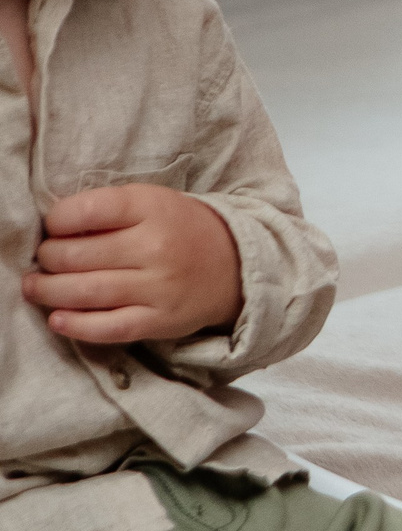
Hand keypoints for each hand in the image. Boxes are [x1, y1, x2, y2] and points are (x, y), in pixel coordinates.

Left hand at [25, 184, 242, 343]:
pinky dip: (76, 326)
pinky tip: (57, 319)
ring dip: (48, 292)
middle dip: (47, 258)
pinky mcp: (161, 320)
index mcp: (152, 207)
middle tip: (45, 260)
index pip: (84, 211)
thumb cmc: (180, 230)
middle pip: (75, 256)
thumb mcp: (151, 202)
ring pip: (85, 292)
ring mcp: (160, 287)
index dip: (55, 221)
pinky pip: (109, 327)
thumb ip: (107, 210)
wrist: (236, 265)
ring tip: (36, 287)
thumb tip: (51, 232)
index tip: (54, 228)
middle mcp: (156, 246)